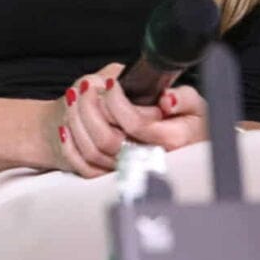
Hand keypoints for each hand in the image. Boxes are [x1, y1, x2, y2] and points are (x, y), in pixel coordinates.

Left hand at [43, 64, 208, 176]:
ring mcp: (127, 168)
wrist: (178, 141)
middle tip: (87, 86)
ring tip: (76, 96)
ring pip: (92, 150)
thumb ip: (184, 100)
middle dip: (90, 107)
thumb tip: (167, 101)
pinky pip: (84, 166)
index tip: (111, 84)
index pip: (135, 123)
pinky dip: (70, 145)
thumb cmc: (184, 120)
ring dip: (77, 120)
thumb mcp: (193, 104)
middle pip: (108, 138)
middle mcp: (146, 158)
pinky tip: (67, 125)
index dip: (117, 101)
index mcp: (169, 140)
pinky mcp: (110, 175)